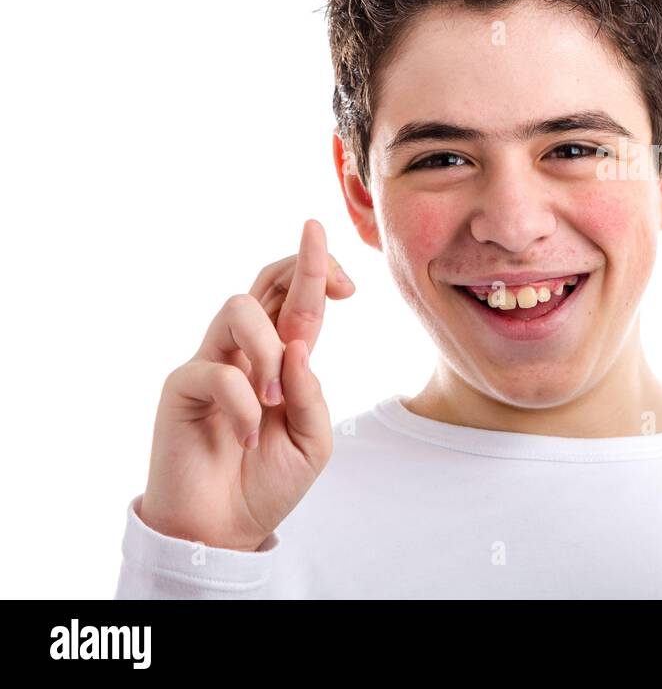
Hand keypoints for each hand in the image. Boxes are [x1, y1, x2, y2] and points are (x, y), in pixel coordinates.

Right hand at [138, 219, 353, 550]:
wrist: (223, 529)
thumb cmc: (266, 482)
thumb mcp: (312, 441)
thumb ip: (312, 395)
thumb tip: (297, 347)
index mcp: (283, 360)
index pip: (300, 301)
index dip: (319, 272)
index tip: (351, 280)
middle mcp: (246, 352)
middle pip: (265, 282)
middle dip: (299, 262)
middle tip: (327, 263)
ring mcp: (211, 363)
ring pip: (237, 308)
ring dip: (267, 345)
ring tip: (275, 397)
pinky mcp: (181, 386)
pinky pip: (216, 372)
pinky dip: (242, 403)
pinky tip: (245, 436)